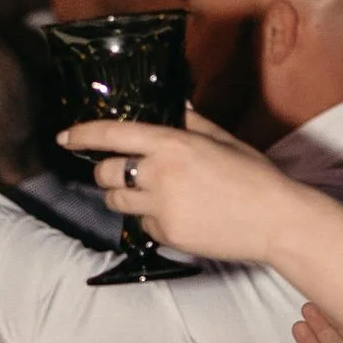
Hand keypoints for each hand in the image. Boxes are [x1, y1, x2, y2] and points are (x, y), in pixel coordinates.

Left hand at [58, 111, 290, 265]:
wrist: (276, 220)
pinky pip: (144, 225)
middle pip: (105, 173)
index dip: (82, 134)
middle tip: (121, 173)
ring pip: (117, 203)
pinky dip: (152, 220)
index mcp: (172, 143)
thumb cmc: (255, 176)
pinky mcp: (167, 234)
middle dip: (106, 173)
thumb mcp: (222, 139)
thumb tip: (174, 108)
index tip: (66, 136)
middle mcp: (160, 174)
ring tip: (152, 195)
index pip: (111, 135)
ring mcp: (161, 207)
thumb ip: (191, 123)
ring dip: (124, 198)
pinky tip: (179, 215)